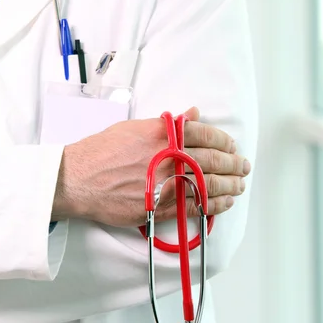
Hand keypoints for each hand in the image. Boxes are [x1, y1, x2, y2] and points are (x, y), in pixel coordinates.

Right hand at [52, 107, 250, 227]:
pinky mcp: (160, 208)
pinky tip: (224, 203)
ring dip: (230, 185)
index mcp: (164, 135)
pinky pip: (195, 207)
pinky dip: (214, 205)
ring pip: (209, 185)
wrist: (79, 179)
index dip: (224, 141)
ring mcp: (166, 185)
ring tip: (240, 185)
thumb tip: (193, 114)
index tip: (231, 145)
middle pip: (213, 161)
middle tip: (243, 166)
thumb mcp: (134, 127)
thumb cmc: (102, 151)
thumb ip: (168, 124)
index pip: (205, 134)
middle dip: (234, 164)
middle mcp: (169, 159)